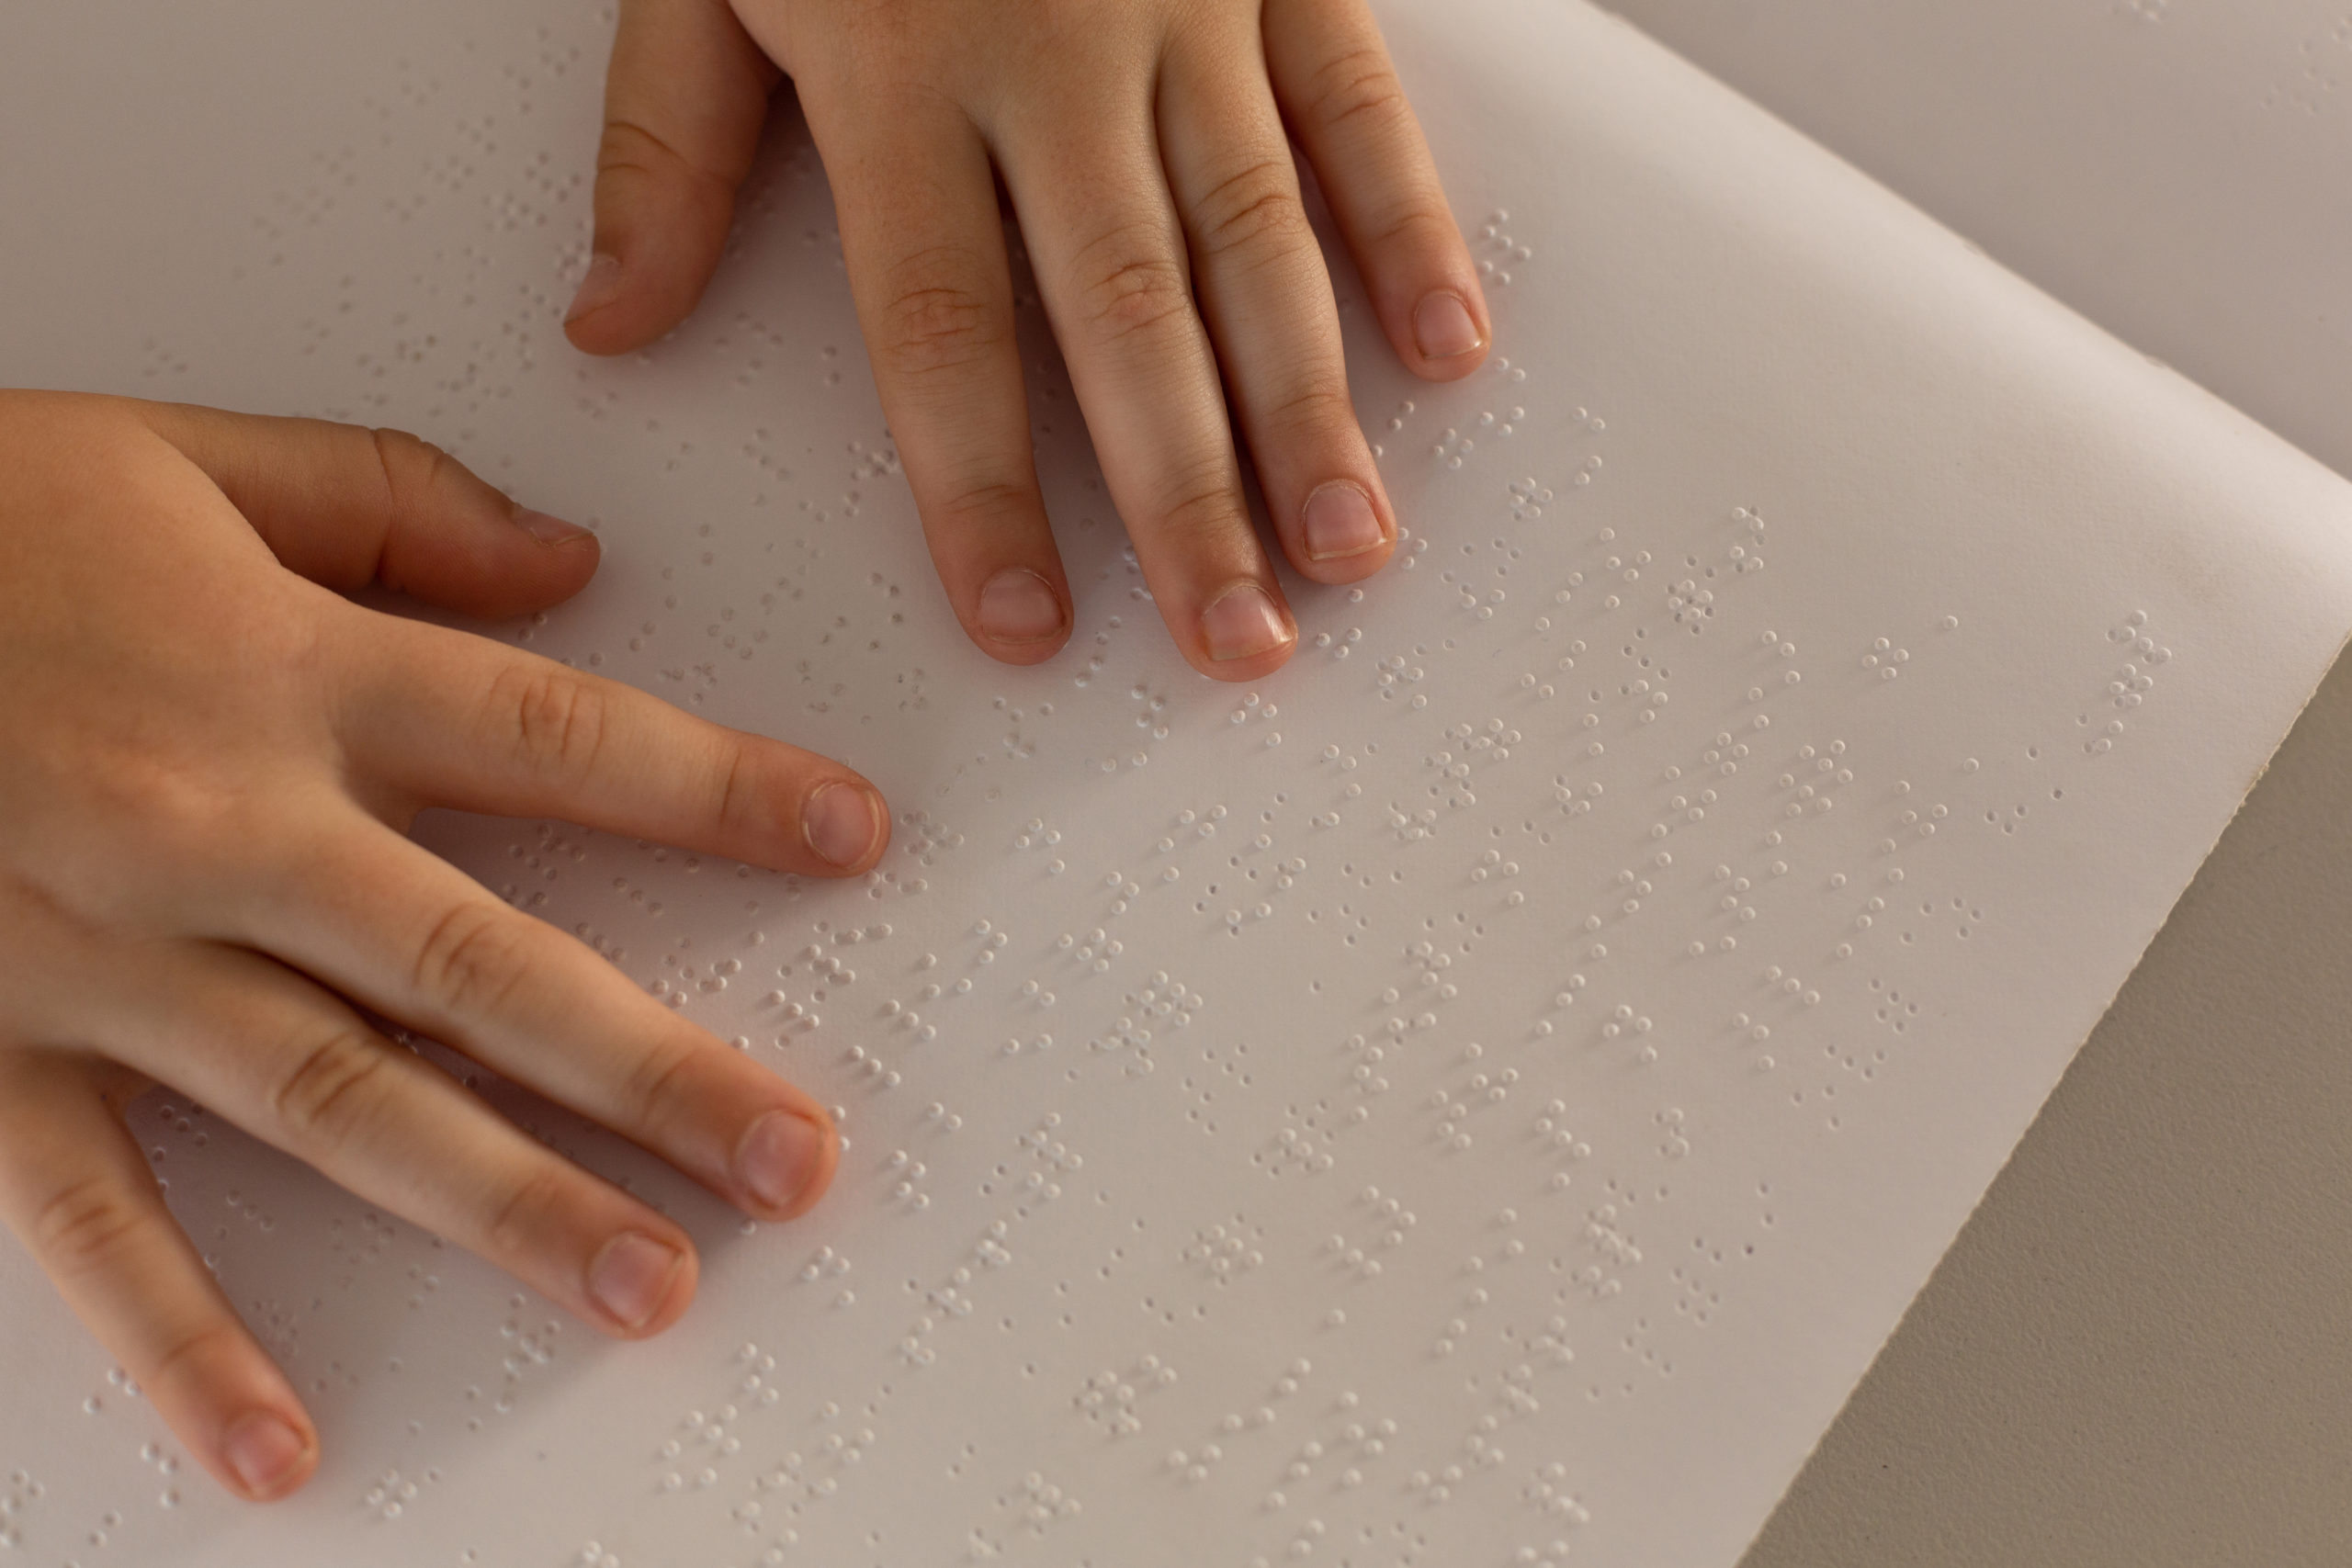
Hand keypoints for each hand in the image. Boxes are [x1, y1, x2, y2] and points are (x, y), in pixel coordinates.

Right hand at [0, 392, 881, 1500]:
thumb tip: (566, 559)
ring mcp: (109, 961)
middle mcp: (223, 832)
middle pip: (484, 962)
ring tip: (645, 1285)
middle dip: (652, 1066)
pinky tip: (274, 1441)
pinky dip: (181, 1335)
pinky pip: (96, 1216)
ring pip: (339, 1101)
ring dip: (502, 1204)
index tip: (853, 839)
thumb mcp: (173, 459)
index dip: (721, 789)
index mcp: (286, 674)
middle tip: (794, 1159)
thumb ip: (385, 498)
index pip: (560, 737)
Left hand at [565, 0, 1489, 679]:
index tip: (1023, 622)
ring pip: (1258, 236)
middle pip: (1128, 316)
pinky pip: (1357, 101)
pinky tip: (1446, 349)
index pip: (939, 328)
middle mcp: (1052, 55)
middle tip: (1233, 643)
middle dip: (1187, 499)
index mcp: (895, 73)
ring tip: (1346, 549)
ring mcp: (1183, 6)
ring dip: (1310, 406)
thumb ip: (666, 141)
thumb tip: (612, 323)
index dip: (981, 490)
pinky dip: (1407, 222)